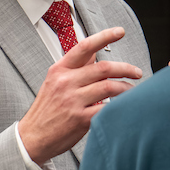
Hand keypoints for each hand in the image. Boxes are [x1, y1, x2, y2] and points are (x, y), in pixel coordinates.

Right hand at [19, 27, 143, 163]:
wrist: (32, 137)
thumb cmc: (46, 111)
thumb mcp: (54, 83)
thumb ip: (75, 68)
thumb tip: (94, 52)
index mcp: (59, 70)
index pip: (84, 47)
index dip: (104, 36)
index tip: (119, 32)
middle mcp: (66, 82)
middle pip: (104, 68)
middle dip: (126, 68)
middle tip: (137, 72)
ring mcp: (72, 100)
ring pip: (109, 87)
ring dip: (126, 88)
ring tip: (133, 91)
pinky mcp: (80, 119)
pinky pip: (107, 108)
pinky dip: (119, 106)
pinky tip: (123, 106)